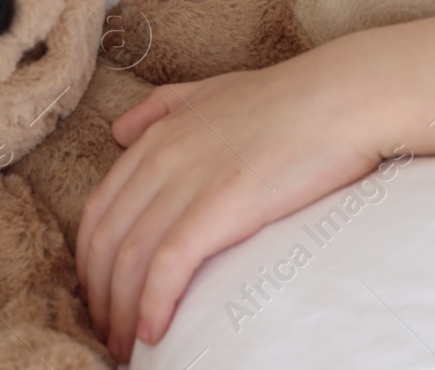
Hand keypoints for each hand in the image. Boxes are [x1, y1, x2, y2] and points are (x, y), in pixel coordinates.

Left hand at [75, 59, 380, 361]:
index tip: (101, 296)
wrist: (344, 97)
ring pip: (130, 259)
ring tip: (127, 347)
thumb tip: (119, 133)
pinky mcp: (220, 205)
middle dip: (99, 297)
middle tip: (109, 332)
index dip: (90, 263)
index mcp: (158, 136)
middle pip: (106, 241)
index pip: (98, 211)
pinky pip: (167, 265)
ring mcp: (188, 180)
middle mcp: (161, 156)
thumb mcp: (212, 90)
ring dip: (121, 312)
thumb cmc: (290, 99)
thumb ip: (163, 108)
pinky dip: (152, 304)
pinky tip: (153, 333)